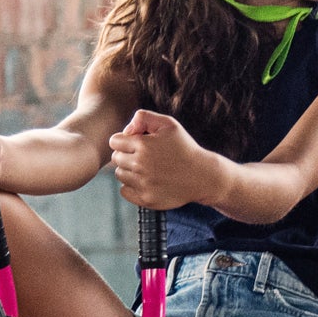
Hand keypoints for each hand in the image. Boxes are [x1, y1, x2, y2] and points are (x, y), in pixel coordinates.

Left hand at [107, 110, 222, 210]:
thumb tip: (125, 130)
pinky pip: (124, 192)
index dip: (124, 140)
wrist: (203, 176)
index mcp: (143, 145)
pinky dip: (131, 187)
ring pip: (120, 175)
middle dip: (126, 155)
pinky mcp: (146, 199)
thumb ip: (143, 117)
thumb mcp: (168, 124)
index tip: (137, 143)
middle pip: (116, 158)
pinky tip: (146, 181)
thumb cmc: (184, 148)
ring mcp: (143, 184)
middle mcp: (140, 165)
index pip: (114, 141)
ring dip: (129, 171)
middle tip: (145, 156)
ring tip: (148, 169)